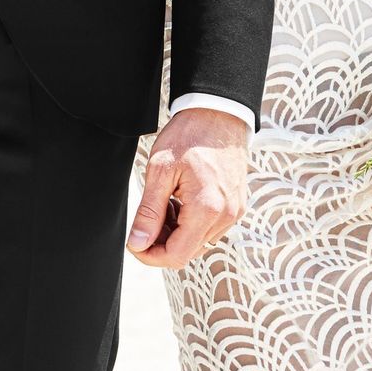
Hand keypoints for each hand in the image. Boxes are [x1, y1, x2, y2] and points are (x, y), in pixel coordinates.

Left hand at [127, 106, 248, 267]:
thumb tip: (138, 243)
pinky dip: (191, 223)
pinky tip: (181, 200)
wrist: (218, 114)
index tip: (134, 243)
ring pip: (199, 242)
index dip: (150, 256)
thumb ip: (149, 211)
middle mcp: (226, 215)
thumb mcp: (159, 171)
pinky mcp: (236, 205)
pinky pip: (211, 228)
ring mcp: (234, 212)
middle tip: (147, 217)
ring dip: (176, 233)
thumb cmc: (190, 135)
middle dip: (162, 242)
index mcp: (207, 208)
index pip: (176, 255)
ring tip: (165, 203)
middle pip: (188, 252)